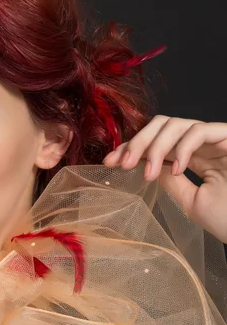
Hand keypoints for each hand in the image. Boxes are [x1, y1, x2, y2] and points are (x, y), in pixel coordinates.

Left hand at [103, 115, 226, 242]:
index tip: (109, 162)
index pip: (156, 142)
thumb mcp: (191, 200)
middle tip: (120, 163)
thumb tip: (146, 163)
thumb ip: (169, 179)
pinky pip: (199, 131)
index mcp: (193, 156)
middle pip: (161, 125)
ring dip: (154, 145)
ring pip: (176, 124)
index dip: (131, 148)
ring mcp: (218, 139)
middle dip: (136, 142)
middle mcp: (203, 144)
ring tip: (146, 172)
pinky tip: (177, 170)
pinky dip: (182, 148)